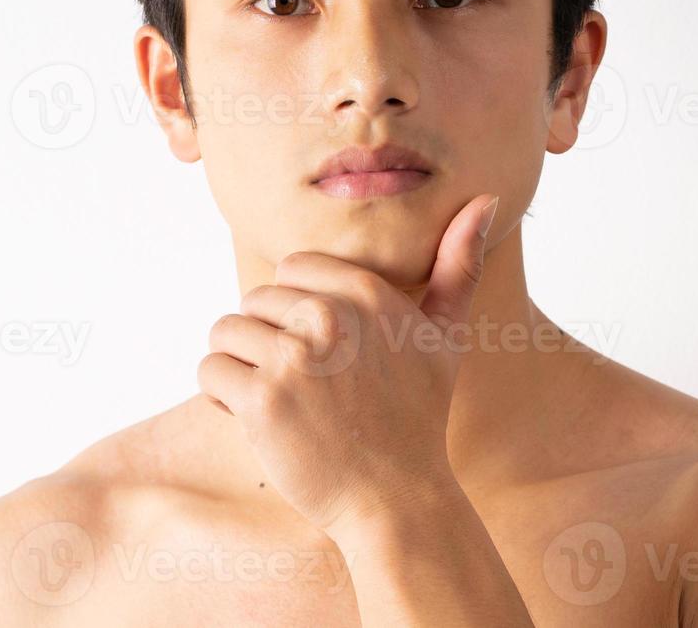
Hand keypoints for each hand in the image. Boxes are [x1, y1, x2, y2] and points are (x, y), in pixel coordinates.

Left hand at [197, 193, 499, 536]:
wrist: (397, 499)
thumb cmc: (417, 416)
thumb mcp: (446, 335)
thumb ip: (459, 265)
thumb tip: (485, 197)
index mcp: (367, 292)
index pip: (290, 268)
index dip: (295, 309)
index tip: (321, 349)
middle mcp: (330, 316)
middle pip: (254, 299)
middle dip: (266, 339)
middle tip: (303, 385)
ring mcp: (295, 357)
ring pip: (224, 331)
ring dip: (239, 366)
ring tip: (277, 399)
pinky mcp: (262, 399)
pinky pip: (211, 370)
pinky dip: (221, 397)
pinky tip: (258, 419)